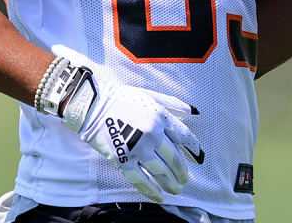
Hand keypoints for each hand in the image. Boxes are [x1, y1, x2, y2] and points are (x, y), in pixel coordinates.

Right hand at [50, 46, 203, 202]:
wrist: (92, 105)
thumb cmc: (121, 98)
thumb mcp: (149, 96)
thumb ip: (173, 104)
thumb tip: (194, 112)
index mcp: (160, 117)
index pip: (184, 137)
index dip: (194, 150)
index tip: (199, 159)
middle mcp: (152, 134)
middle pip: (174, 159)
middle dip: (182, 172)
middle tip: (186, 180)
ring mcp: (138, 148)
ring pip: (161, 172)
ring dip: (171, 183)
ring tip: (176, 189)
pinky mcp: (123, 160)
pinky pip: (141, 180)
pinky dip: (151, 190)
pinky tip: (159, 197)